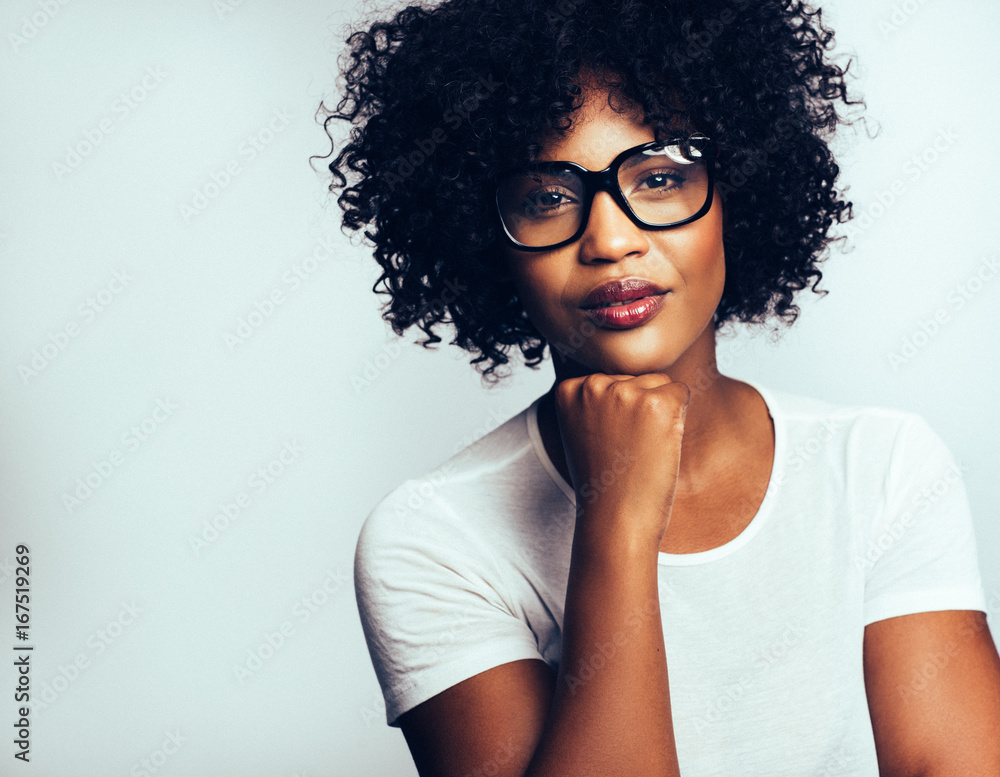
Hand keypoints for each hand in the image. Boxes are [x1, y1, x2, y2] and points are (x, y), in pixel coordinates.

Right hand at [553, 372, 689, 547]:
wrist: (615, 518)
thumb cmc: (603, 481)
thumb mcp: (581, 431)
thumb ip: (594, 401)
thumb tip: (626, 378)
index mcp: (568, 389)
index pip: (611, 379)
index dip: (618, 412)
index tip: (606, 440)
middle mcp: (592, 384)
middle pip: (636, 378)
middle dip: (639, 409)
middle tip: (625, 449)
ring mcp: (624, 392)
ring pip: (660, 383)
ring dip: (660, 413)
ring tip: (641, 448)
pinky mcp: (657, 404)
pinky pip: (682, 392)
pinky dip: (679, 419)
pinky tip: (659, 445)